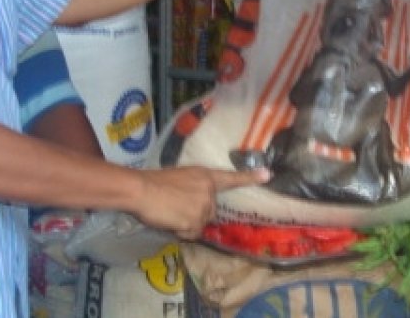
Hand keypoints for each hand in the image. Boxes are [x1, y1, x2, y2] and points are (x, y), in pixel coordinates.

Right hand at [132, 166, 268, 239]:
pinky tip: (170, 221)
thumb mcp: (179, 178)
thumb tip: (190, 203)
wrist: (142, 190)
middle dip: (195, 213)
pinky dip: (181, 231)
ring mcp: (203, 206)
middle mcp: (208, 191)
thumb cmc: (153, 182)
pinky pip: (191, 234)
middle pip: (210, 211)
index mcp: (205, 176)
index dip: (249, 177)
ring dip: (186, 223)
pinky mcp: (196, 221)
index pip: (230, 178)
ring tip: (170, 213)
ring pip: (200, 224)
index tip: (268, 175)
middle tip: (175, 207)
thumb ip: (192, 188)